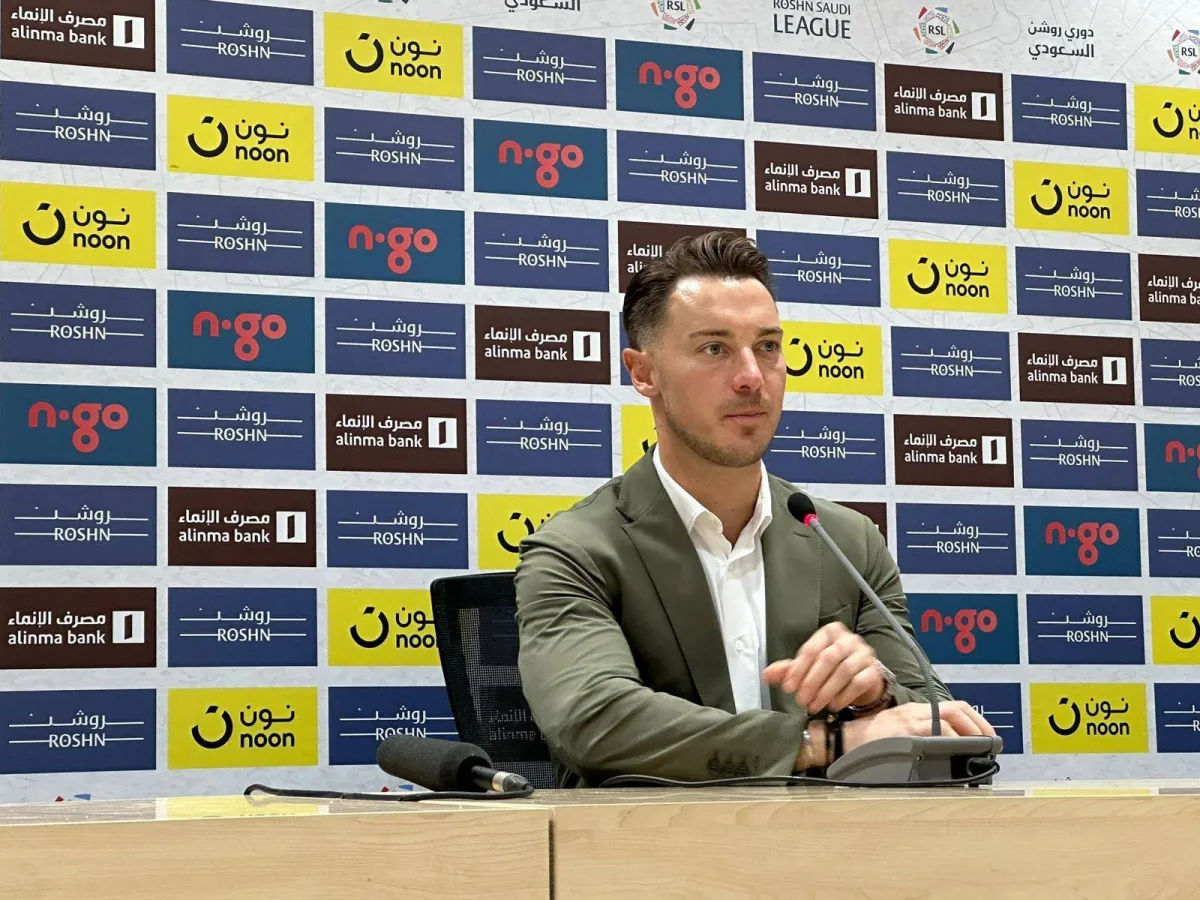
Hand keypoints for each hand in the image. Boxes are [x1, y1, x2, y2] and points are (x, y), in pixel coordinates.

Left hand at [763, 621, 882, 714]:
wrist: (862, 679)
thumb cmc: (831, 669)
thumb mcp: (808, 667)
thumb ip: (788, 669)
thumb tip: (767, 674)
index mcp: (830, 632)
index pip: (811, 649)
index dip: (798, 669)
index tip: (788, 688)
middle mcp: (849, 639)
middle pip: (828, 658)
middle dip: (811, 682)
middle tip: (801, 700)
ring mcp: (864, 654)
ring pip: (844, 671)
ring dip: (825, 691)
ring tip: (813, 706)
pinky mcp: (874, 670)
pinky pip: (859, 682)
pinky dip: (843, 696)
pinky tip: (833, 706)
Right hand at [842, 701, 996, 753]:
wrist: (843, 740)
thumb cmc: (866, 741)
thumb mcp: (895, 732)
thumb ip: (917, 735)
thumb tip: (941, 750)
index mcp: (914, 711)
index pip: (951, 707)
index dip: (973, 719)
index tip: (985, 734)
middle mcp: (914, 711)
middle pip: (956, 707)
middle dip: (978, 723)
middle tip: (990, 740)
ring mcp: (910, 719)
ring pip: (949, 714)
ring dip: (970, 730)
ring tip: (979, 745)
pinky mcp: (905, 730)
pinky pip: (935, 729)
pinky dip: (951, 737)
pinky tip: (957, 748)